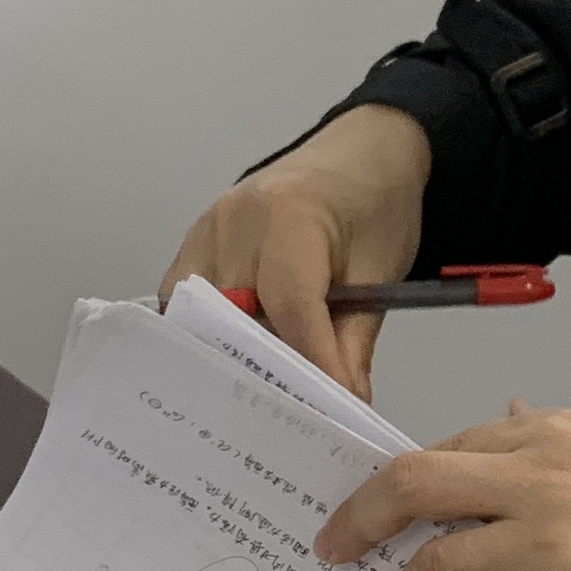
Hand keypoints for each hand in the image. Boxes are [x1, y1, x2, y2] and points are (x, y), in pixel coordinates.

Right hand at [162, 106, 432, 396]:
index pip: (289, 307)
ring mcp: (206, 228)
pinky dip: (208, 332)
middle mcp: (235, 220)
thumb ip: (354, 339)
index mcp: (290, 217)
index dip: (308, 364)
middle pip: (231, 315)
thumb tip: (344, 402)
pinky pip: (188, 299)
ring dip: (224, 353)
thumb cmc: (375, 201)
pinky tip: (235, 360)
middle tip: (286, 420)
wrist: (362, 151)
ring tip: (257, 398)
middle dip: (257, 370)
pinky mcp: (196, 240)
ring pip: (197, 313)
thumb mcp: (381, 270)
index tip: (328, 410)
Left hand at [317, 401, 570, 570]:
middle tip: (334, 552)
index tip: (365, 507)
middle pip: (413, 489)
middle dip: (359, 521)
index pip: (445, 449)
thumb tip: (506, 412)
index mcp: (550, 434)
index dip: (394, 483)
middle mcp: (539, 479)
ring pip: (439, 570)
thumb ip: (555, 431)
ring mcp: (553, 545)